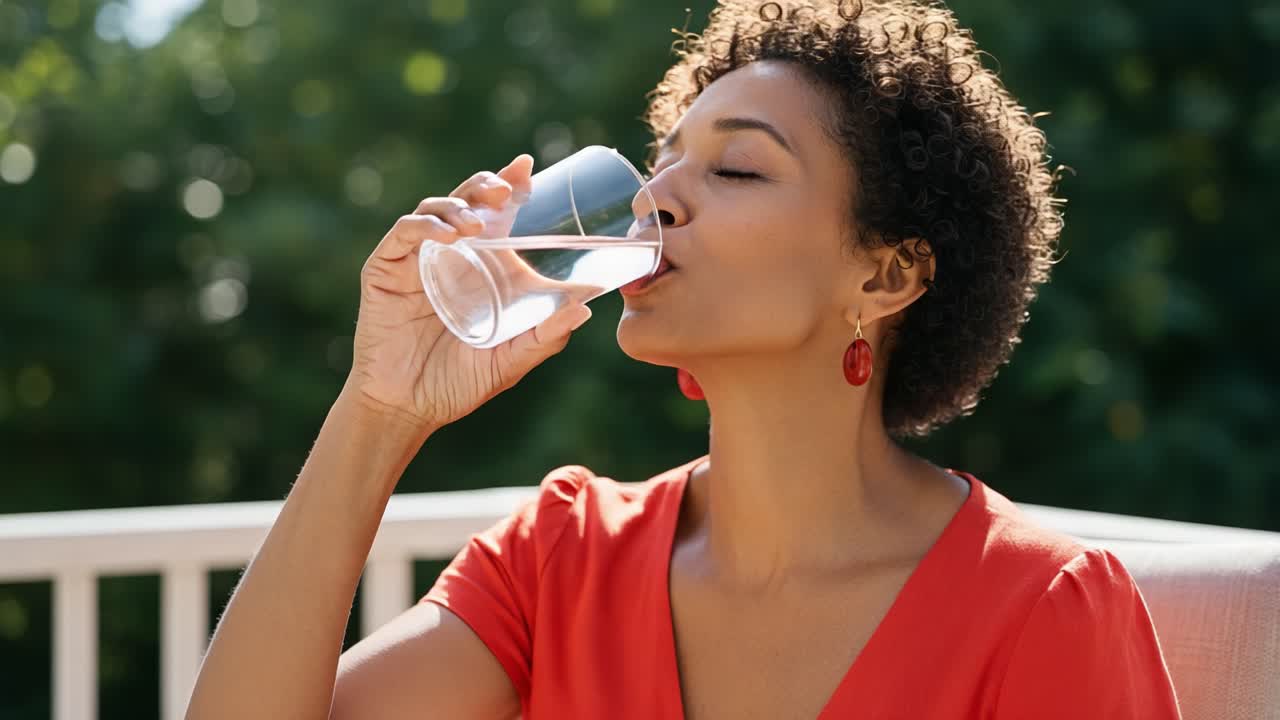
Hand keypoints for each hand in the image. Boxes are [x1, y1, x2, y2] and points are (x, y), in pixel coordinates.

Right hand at [344, 155, 591, 431]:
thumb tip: (585, 309)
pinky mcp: (385, 270)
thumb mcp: (511, 359)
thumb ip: (545, 336)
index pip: (494, 213)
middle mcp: (448, 255)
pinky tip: (445, 236)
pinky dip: (424, 227)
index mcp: (480, 266)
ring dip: (457, 206)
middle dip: (485, 185)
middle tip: (506, 189)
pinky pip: (403, 234)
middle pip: (465, 201)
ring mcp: (416, 260)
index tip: (528, 167)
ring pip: (433, 210)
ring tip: (478, 223)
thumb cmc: (459, 383)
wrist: (407, 408)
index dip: (509, 184)